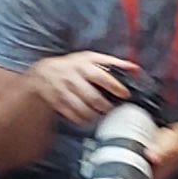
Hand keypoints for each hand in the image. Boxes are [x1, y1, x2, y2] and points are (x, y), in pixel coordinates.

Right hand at [21, 50, 135, 124]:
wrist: (42, 73)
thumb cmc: (72, 65)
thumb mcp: (91, 58)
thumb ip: (113, 62)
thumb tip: (134, 68)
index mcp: (83, 66)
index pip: (101, 76)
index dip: (115, 86)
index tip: (125, 95)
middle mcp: (72, 77)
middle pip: (91, 96)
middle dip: (104, 106)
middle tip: (111, 109)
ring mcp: (62, 90)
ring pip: (81, 108)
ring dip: (93, 115)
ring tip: (100, 116)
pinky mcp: (56, 101)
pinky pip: (71, 114)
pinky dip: (81, 119)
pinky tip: (87, 119)